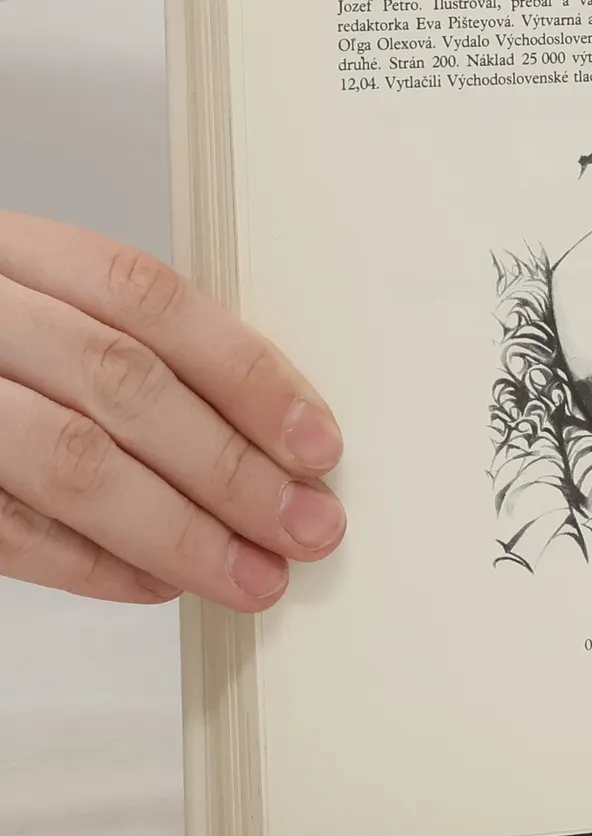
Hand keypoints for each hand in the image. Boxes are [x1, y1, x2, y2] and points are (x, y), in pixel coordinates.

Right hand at [0, 212, 343, 611]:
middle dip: (231, 467)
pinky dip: (89, 564)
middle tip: (307, 525)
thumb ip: (128, 347)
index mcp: (12, 252)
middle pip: (123, 385)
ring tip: (250, 574)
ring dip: (178, 530)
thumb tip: (269, 430)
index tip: (316, 442)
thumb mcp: (39, 307)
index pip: (150, 300)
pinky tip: (158, 583)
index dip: (246, 373)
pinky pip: (1, 529)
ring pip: (70, 459)